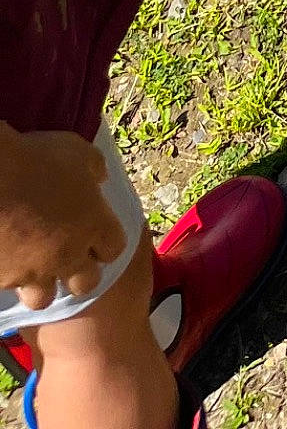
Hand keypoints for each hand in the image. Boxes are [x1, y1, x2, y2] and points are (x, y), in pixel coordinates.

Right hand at [0, 126, 125, 309]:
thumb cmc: (35, 159)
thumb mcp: (75, 150)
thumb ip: (94, 167)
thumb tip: (100, 178)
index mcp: (93, 224)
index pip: (114, 249)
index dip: (105, 243)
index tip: (96, 233)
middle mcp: (68, 255)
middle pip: (86, 284)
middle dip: (79, 273)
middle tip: (67, 256)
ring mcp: (33, 272)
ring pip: (44, 298)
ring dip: (41, 285)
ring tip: (33, 267)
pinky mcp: (3, 280)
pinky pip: (11, 288)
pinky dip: (11, 278)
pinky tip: (8, 260)